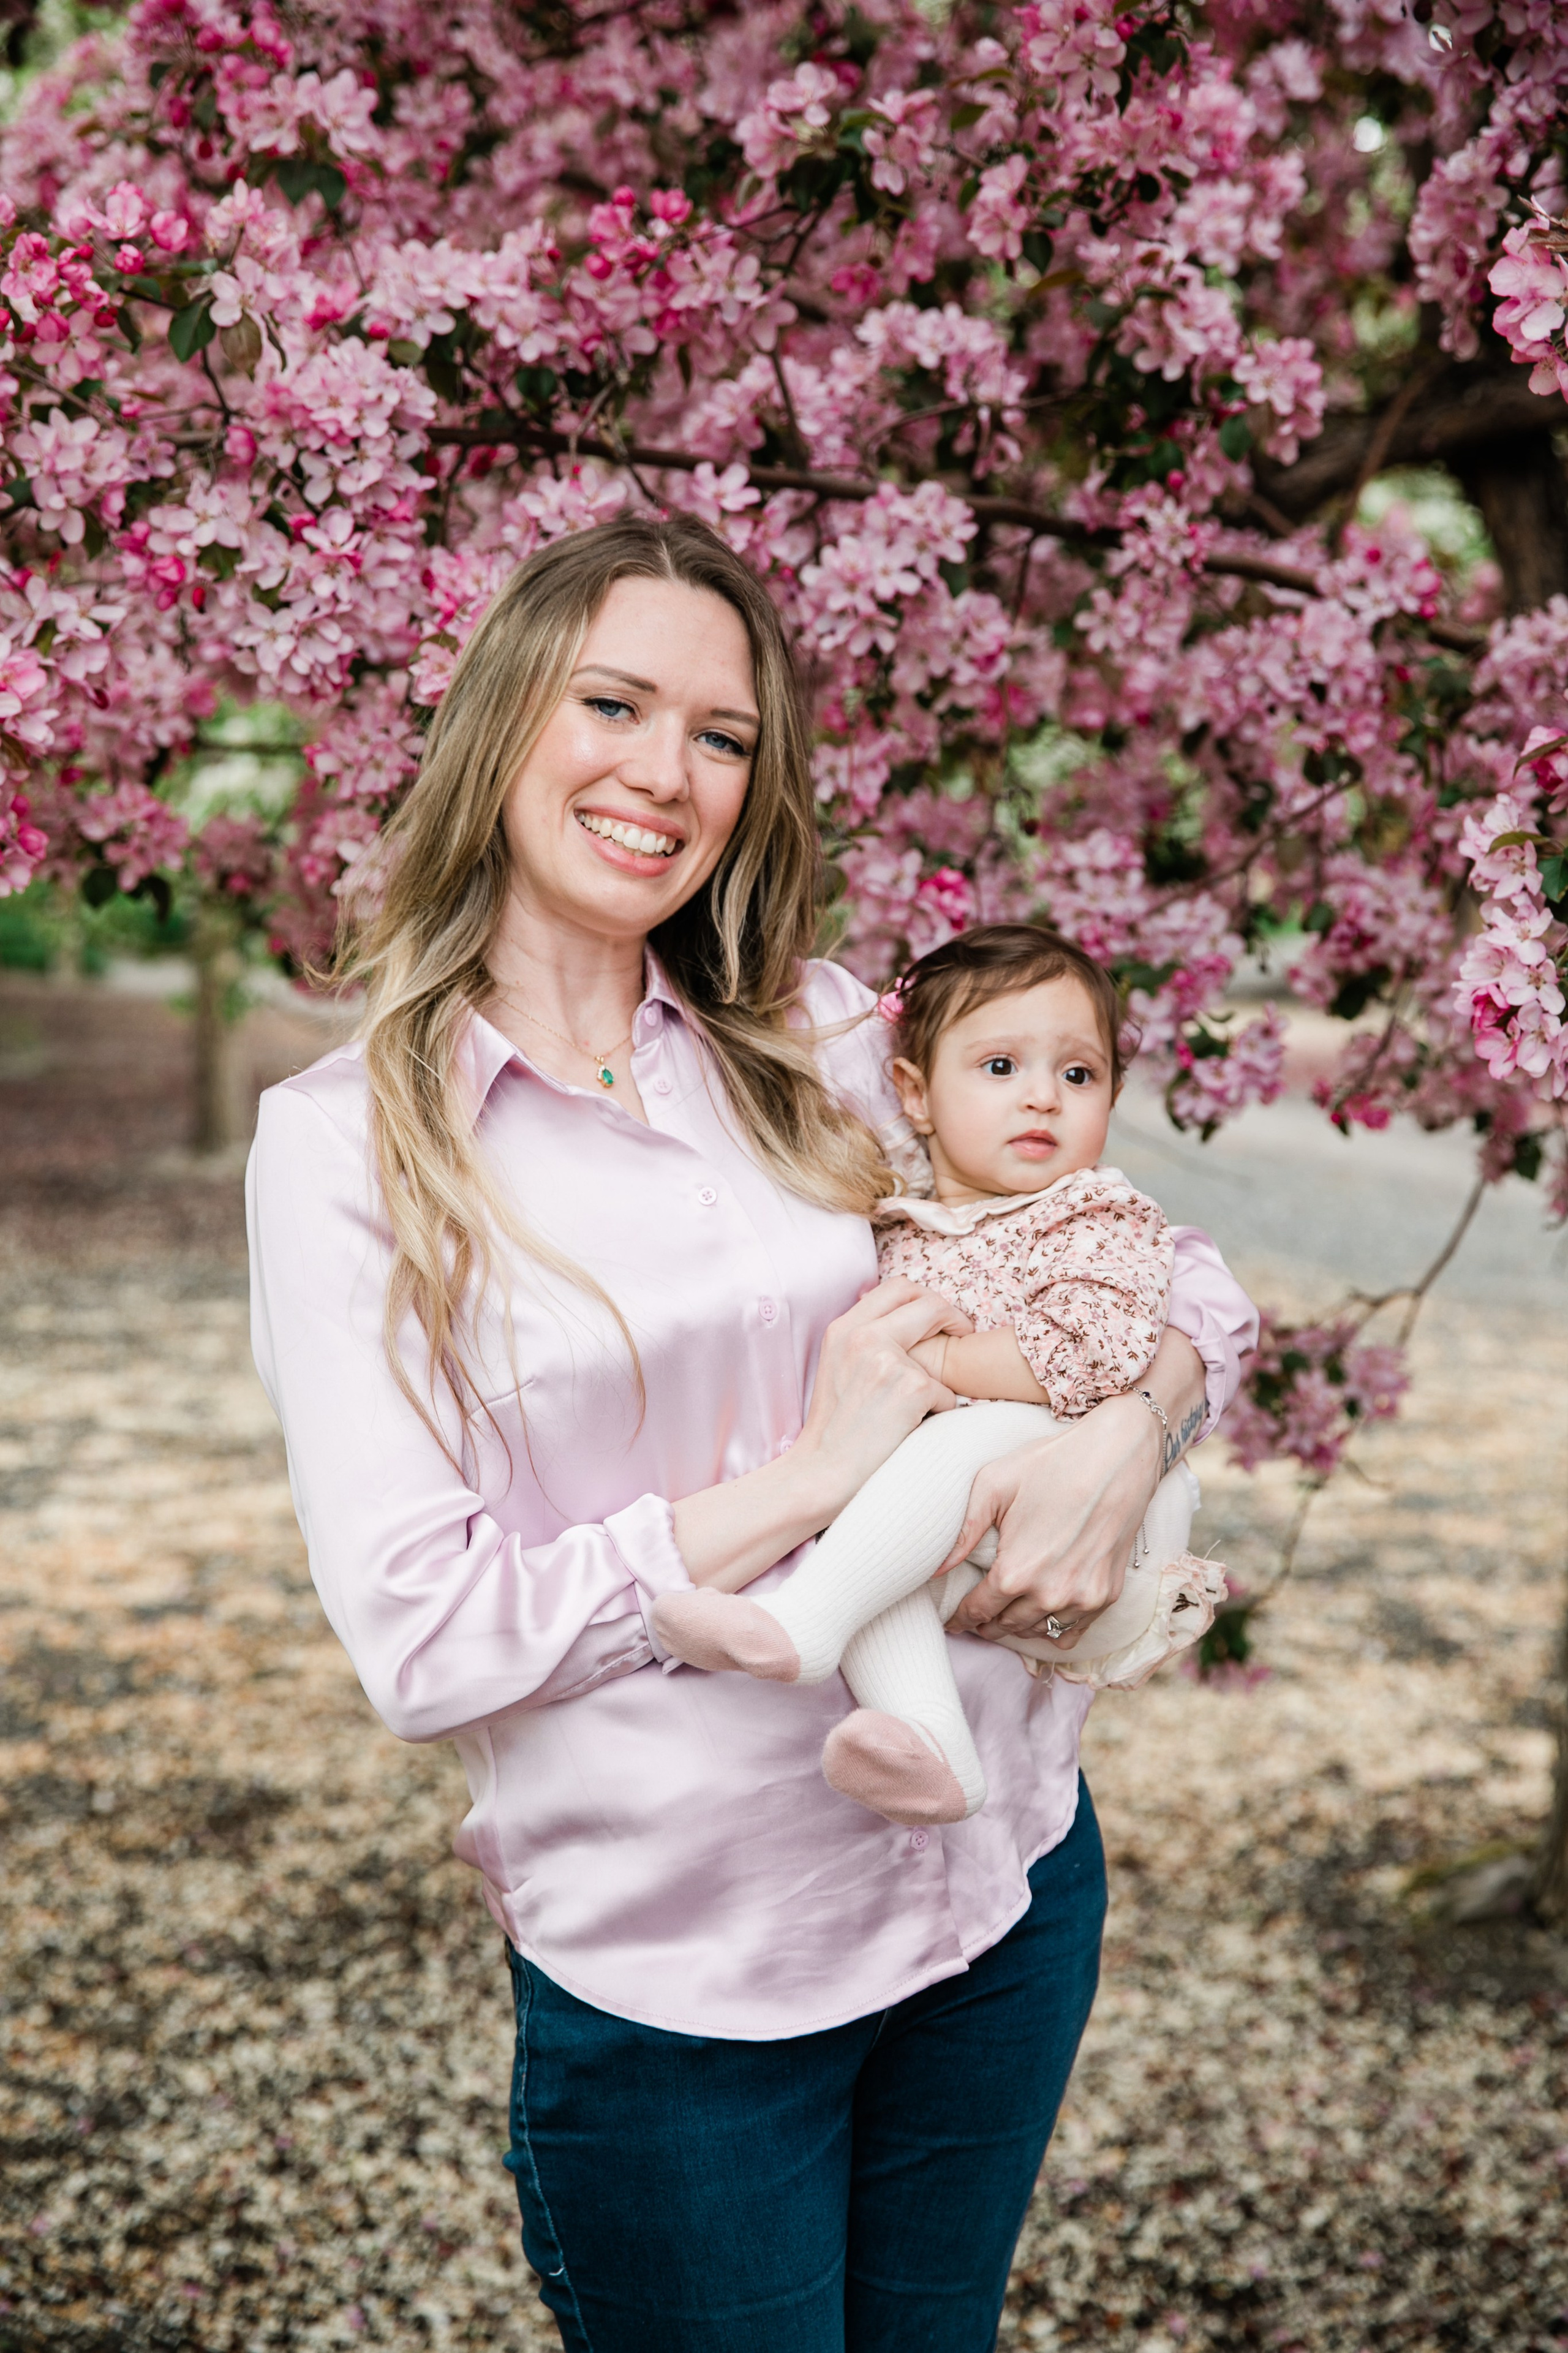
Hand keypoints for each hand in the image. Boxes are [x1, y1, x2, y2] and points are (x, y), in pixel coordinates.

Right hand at [795, 1280, 971, 1517]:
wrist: (821, 1474)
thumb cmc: (833, 1430)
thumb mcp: (836, 1367)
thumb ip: (864, 1339)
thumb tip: (903, 1318)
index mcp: (843, 1328)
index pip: (897, 1287)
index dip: (926, 1298)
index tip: (938, 1318)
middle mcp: (863, 1336)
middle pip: (928, 1302)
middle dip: (953, 1317)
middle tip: (962, 1334)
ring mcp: (888, 1360)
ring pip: (943, 1355)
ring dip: (941, 1380)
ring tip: (918, 1409)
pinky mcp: (912, 1388)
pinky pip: (947, 1395)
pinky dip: (939, 1413)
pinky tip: (913, 1431)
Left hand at [940, 1390, 1162, 1648]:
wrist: (1117, 1456)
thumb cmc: (1052, 1464)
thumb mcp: (993, 1485)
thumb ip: (963, 1532)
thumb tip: (936, 1568)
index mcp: (1017, 1571)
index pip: (978, 1611)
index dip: (960, 1617)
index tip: (952, 1620)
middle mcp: (1051, 1594)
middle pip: (1006, 1625)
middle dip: (986, 1623)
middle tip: (975, 1618)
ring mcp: (1083, 1598)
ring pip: (1038, 1631)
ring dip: (1017, 1627)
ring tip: (1004, 1617)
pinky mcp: (1108, 1595)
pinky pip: (1072, 1632)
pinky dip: (1052, 1630)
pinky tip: (1040, 1617)